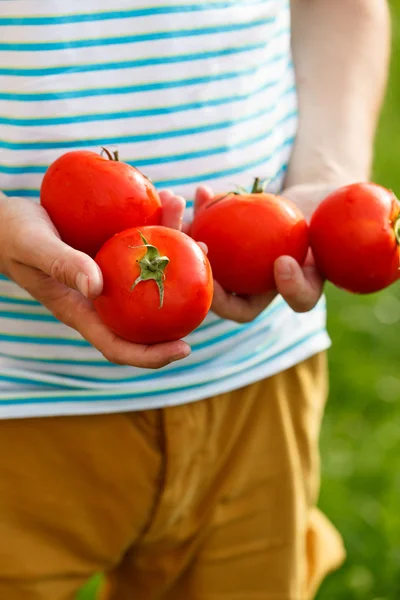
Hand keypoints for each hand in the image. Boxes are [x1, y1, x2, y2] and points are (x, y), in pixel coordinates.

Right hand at [0, 190, 189, 367]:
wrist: (6, 218)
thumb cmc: (13, 233)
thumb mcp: (34, 245)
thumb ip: (61, 264)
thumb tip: (96, 287)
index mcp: (80, 310)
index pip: (118, 345)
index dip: (151, 355)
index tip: (186, 349)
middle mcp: (99, 299)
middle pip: (145, 314)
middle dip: (179, 304)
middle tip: (211, 278)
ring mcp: (107, 277)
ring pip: (148, 278)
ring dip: (175, 254)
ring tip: (194, 225)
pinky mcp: (109, 254)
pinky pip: (141, 250)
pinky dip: (158, 230)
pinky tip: (167, 204)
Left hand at [190, 183, 335, 322]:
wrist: (320, 208)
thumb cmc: (329, 237)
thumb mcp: (328, 262)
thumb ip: (308, 281)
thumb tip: (280, 267)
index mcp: (256, 298)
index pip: (236, 309)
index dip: (221, 298)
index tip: (215, 275)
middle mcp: (237, 281)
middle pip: (202, 278)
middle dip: (186, 258)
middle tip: (194, 238)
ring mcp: (226, 256)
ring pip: (193, 249)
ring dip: (181, 228)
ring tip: (179, 205)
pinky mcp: (220, 232)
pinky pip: (205, 223)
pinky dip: (201, 206)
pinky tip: (203, 190)